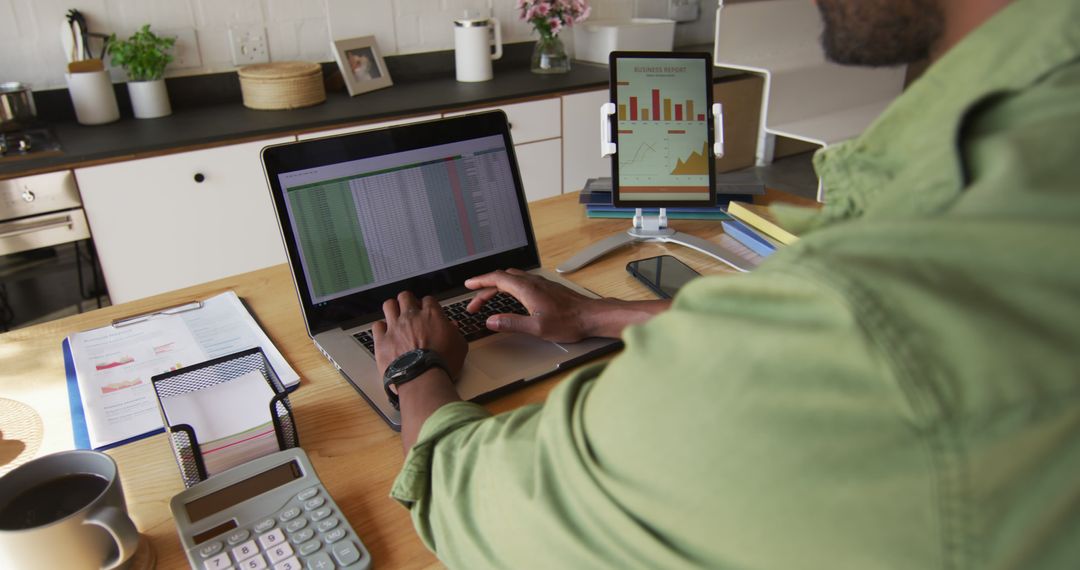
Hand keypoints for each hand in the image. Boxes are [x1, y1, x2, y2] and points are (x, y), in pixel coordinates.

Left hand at [371, 291, 466, 379]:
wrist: (423, 378)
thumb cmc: (442, 364)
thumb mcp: (459, 346)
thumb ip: (455, 333)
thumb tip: (453, 327)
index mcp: (431, 315)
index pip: (428, 300)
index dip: (428, 305)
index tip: (428, 311)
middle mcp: (411, 317)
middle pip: (405, 297)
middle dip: (408, 301)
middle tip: (410, 310)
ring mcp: (395, 327)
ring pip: (389, 305)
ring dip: (392, 309)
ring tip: (395, 316)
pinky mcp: (382, 340)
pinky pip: (377, 326)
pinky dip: (381, 327)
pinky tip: (385, 333)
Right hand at [464, 269, 602, 342]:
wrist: (591, 316)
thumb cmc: (568, 321)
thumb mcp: (536, 328)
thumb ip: (511, 323)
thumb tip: (491, 321)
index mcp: (526, 289)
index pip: (497, 279)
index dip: (480, 281)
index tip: (468, 285)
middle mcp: (532, 282)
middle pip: (502, 278)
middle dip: (485, 288)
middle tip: (475, 303)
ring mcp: (540, 284)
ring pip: (512, 279)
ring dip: (497, 287)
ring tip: (488, 299)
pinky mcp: (547, 288)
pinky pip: (522, 282)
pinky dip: (509, 287)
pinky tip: (511, 298)